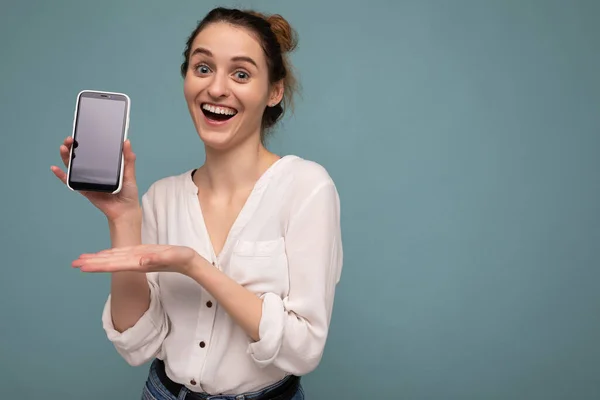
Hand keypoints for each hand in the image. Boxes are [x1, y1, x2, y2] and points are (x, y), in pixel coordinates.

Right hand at [51, 136, 140, 221]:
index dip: (86, 142)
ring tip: (63, 148)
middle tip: (70, 139)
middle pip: (80, 156)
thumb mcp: (129, 173)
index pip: (93, 151)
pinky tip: (55, 168)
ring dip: (66, 157)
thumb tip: (126, 142)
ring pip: (73, 166)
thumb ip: (128, 159)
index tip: (81, 133)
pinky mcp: (84, 189)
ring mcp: (88, 180)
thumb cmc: (128, 192)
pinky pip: (70, 182)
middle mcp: (94, 171)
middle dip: (73, 146)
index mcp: (104, 165)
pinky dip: (61, 175)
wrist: (125, 210)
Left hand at [72, 244, 201, 274]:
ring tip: (81, 259)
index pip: (114, 264)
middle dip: (91, 263)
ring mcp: (137, 258)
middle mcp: (135, 262)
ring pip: (113, 258)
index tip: (83, 266)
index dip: (98, 264)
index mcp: (139, 263)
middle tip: (73, 263)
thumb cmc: (183, 259)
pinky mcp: (141, 253)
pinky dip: (109, 254)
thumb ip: (158, 258)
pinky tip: (102, 254)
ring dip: (97, 259)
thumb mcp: (173, 256)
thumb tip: (141, 261)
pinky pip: (121, 254)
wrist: (190, 264)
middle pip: (109, 262)